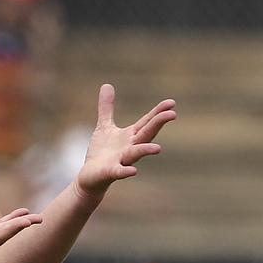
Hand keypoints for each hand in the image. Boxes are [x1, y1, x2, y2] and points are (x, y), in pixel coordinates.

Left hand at [76, 83, 176, 199]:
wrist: (90, 177)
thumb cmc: (101, 153)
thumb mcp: (104, 126)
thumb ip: (107, 108)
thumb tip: (106, 85)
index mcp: (130, 136)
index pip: (147, 122)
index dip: (158, 112)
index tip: (171, 102)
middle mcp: (130, 147)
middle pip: (146, 134)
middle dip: (158, 124)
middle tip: (172, 114)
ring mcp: (122, 161)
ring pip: (136, 154)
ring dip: (146, 150)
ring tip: (159, 149)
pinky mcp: (111, 172)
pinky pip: (120, 172)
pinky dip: (126, 171)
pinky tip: (133, 171)